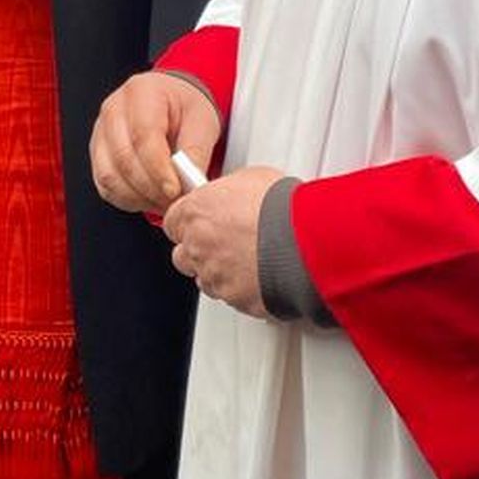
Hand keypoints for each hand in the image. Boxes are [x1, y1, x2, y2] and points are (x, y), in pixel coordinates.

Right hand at [91, 70, 223, 214]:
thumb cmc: (185, 109)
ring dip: (140, 197)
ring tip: (165, 200)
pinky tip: (151, 198)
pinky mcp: (98, 155)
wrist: (171, 105)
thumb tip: (190, 183)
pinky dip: (129, 200)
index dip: (158, 168)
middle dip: (151, 187)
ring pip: (110, 176)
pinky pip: (106, 186)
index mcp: (141, 92)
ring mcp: (101, 132)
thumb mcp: (202, 122)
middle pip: (123, 158)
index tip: (175, 190)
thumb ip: (196, 151)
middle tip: (176, 201)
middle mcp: (114, 109)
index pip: (143, 135)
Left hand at [160, 164, 282, 314]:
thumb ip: (229, 191)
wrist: (306, 241)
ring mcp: (214, 275)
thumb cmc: (283, 207)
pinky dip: (243, 290)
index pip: (172, 222)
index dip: (189, 224)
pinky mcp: (234, 299)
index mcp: (194, 212)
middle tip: (226, 243)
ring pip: (205, 279)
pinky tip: (261, 276)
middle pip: (184, 254)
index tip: (202, 223)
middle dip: (201, 251)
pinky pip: (231, 297)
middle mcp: (197, 245)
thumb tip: (233, 194)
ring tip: (248, 261)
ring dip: (221, 272)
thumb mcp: (251, 179)